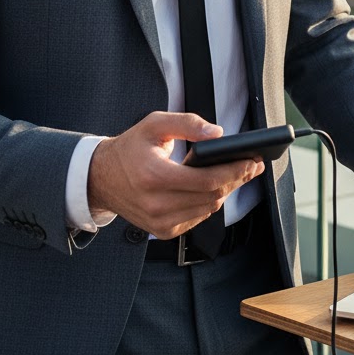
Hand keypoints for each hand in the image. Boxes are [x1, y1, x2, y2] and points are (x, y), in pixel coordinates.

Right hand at [87, 111, 264, 239]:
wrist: (101, 178)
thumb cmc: (130, 148)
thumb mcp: (155, 124)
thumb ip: (188, 123)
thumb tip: (218, 134)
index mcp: (155, 176)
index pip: (207, 180)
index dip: (234, 171)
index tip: (251, 160)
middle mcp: (157, 204)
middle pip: (212, 196)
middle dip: (236, 179)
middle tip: (252, 165)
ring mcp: (160, 222)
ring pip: (208, 209)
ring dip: (226, 191)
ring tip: (238, 173)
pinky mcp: (163, 231)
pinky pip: (198, 218)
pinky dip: (209, 203)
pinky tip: (214, 188)